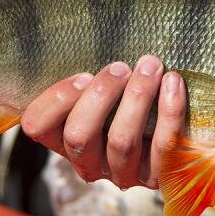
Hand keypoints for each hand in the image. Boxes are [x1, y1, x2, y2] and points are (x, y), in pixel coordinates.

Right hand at [21, 55, 185, 188]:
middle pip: (79, 135)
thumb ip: (87, 79)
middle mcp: (88, 163)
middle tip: (121, 68)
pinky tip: (173, 82)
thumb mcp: (100, 92)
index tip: (84, 75)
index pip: (38, 126)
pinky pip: (162, 146)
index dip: (57, 99)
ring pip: (121, 142)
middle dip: (100, 95)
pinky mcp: (156, 176)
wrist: (177, 140)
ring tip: (151, 67)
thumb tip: (82, 38)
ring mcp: (122, 174)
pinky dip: (169, 111)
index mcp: (63, 140)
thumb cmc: (128, 103)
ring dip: (136, 98)